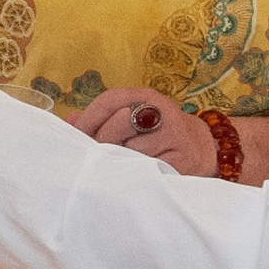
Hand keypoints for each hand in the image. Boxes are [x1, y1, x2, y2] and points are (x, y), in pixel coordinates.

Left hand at [74, 87, 216, 176]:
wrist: (200, 148)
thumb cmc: (154, 134)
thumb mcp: (131, 119)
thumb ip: (100, 119)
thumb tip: (68, 121)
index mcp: (146, 96)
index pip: (111, 99)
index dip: (90, 117)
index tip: (76, 133)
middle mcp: (163, 110)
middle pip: (119, 123)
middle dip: (103, 141)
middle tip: (97, 154)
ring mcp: (175, 134)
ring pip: (132, 149)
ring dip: (122, 159)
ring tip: (124, 162)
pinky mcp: (183, 158)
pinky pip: (149, 167)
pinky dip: (139, 171)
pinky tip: (139, 171)